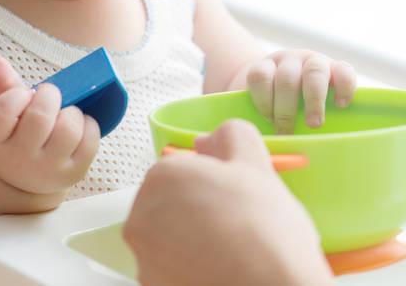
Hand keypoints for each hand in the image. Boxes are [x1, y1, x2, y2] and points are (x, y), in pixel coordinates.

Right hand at [0, 51, 100, 194]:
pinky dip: (89, 125)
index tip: (24, 95)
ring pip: (69, 128)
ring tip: (64, 112)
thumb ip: (0, 83)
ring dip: (72, 111)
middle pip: (41, 116)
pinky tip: (78, 126)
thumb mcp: (0, 115)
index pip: (3, 111)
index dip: (18, 95)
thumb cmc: (13, 135)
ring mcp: (48, 170)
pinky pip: (90, 139)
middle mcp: (19, 160)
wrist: (22, 179)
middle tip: (50, 96)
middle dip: (50, 96)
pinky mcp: (73, 173)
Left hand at [123, 120, 332, 285]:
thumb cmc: (265, 227)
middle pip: (171, 203)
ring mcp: (144, 260)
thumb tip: (207, 141)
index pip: (184, 169)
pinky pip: (172, 269)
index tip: (236, 194)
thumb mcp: (256, 162)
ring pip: (171, 238)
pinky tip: (222, 270)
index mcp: (162, 177)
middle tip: (237, 222)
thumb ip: (230, 135)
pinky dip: (191, 268)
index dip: (214, 179)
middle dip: (198, 209)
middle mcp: (141, 217)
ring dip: (194, 239)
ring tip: (234, 249)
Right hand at [246, 50, 356, 132]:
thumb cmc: (301, 108)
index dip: (345, 86)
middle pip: (315, 73)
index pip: (344, 70)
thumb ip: (322, 120)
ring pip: (287, 77)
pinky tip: (268, 116)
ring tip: (284, 130)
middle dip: (314, 100)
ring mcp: (285, 60)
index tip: (341, 106)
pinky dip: (264, 100)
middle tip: (313, 125)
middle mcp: (310, 62)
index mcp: (331, 71)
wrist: (269, 86)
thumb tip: (324, 151)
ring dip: (285, 108)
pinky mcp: (260, 64)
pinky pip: (260, 77)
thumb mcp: (317, 110)